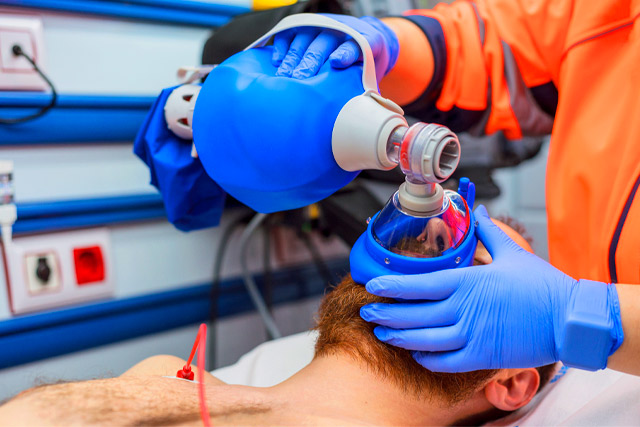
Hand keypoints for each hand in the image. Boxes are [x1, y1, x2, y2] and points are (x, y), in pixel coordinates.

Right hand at [272, 14, 398, 82]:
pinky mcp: (307, 27)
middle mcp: (344, 29)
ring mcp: (324, 26)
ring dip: (294, 57)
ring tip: (285, 76)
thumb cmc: (366, 68)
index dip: (346, 53)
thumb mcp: (370, 78)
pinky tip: (277, 61)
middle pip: (326, 42)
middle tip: (301, 79)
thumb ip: (363, 88)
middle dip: (312, 61)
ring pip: (306, 37)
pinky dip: (282, 45)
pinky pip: (292, 33)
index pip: (356, 45)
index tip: (337, 63)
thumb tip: (355, 111)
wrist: (364, 44)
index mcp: (367, 40)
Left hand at [359, 205, 621, 371]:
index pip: (419, 283)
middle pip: (414, 312)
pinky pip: (445, 361)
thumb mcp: (512, 254)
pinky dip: (427, 358)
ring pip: (424, 339)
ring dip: (399, 336)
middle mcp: (463, 308)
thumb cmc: (541, 285)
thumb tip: (478, 210)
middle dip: (385, 312)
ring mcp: (471, 334)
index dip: (392, 286)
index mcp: (467, 281)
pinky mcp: (482, 356)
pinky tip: (415, 353)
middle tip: (365, 311)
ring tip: (381, 333)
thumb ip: (488, 233)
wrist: (570, 318)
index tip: (372, 285)